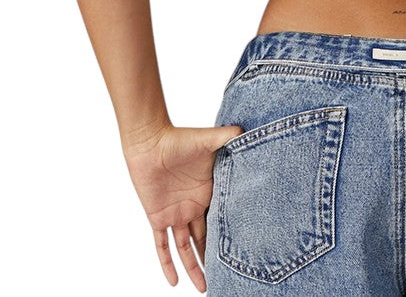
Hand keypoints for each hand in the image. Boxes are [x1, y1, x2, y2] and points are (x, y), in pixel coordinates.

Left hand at [122, 123, 244, 290]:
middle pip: (206, 239)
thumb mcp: (209, 139)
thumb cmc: (180, 138)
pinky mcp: (158, 217)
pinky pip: (162, 246)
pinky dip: (166, 263)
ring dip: (194, 268)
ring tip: (203, 287)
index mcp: (209, 193)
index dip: (230, 236)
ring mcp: (176, 214)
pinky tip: (173, 281)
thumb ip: (228, 137)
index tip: (243, 252)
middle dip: (214, 258)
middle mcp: (193, 207)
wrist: (150, 143)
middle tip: (226, 278)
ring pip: (186, 248)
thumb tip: (246, 133)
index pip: (220, 219)